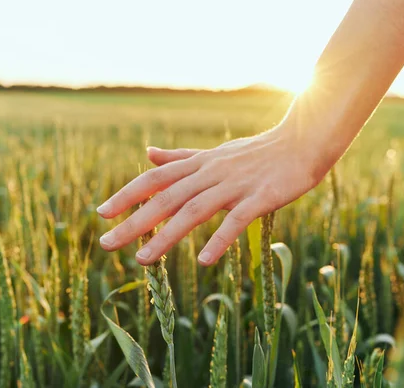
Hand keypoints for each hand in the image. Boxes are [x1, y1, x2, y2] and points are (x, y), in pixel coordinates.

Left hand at [96, 120, 327, 265]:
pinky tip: (205, 261)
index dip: (127, 194)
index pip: (155, 178)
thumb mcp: (214, 153)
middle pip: (166, 198)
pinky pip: (237, 220)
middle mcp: (210, 173)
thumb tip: (147, 153)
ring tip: (142, 260)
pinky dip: (220, 239)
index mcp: (199, 165)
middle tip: (107, 243)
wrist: (302, 142)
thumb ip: (180, 158)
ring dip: (167, 236)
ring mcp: (235, 185)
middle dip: (134, 221)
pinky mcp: (260, 197)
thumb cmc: (257, 153)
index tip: (101, 213)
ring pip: (194, 210)